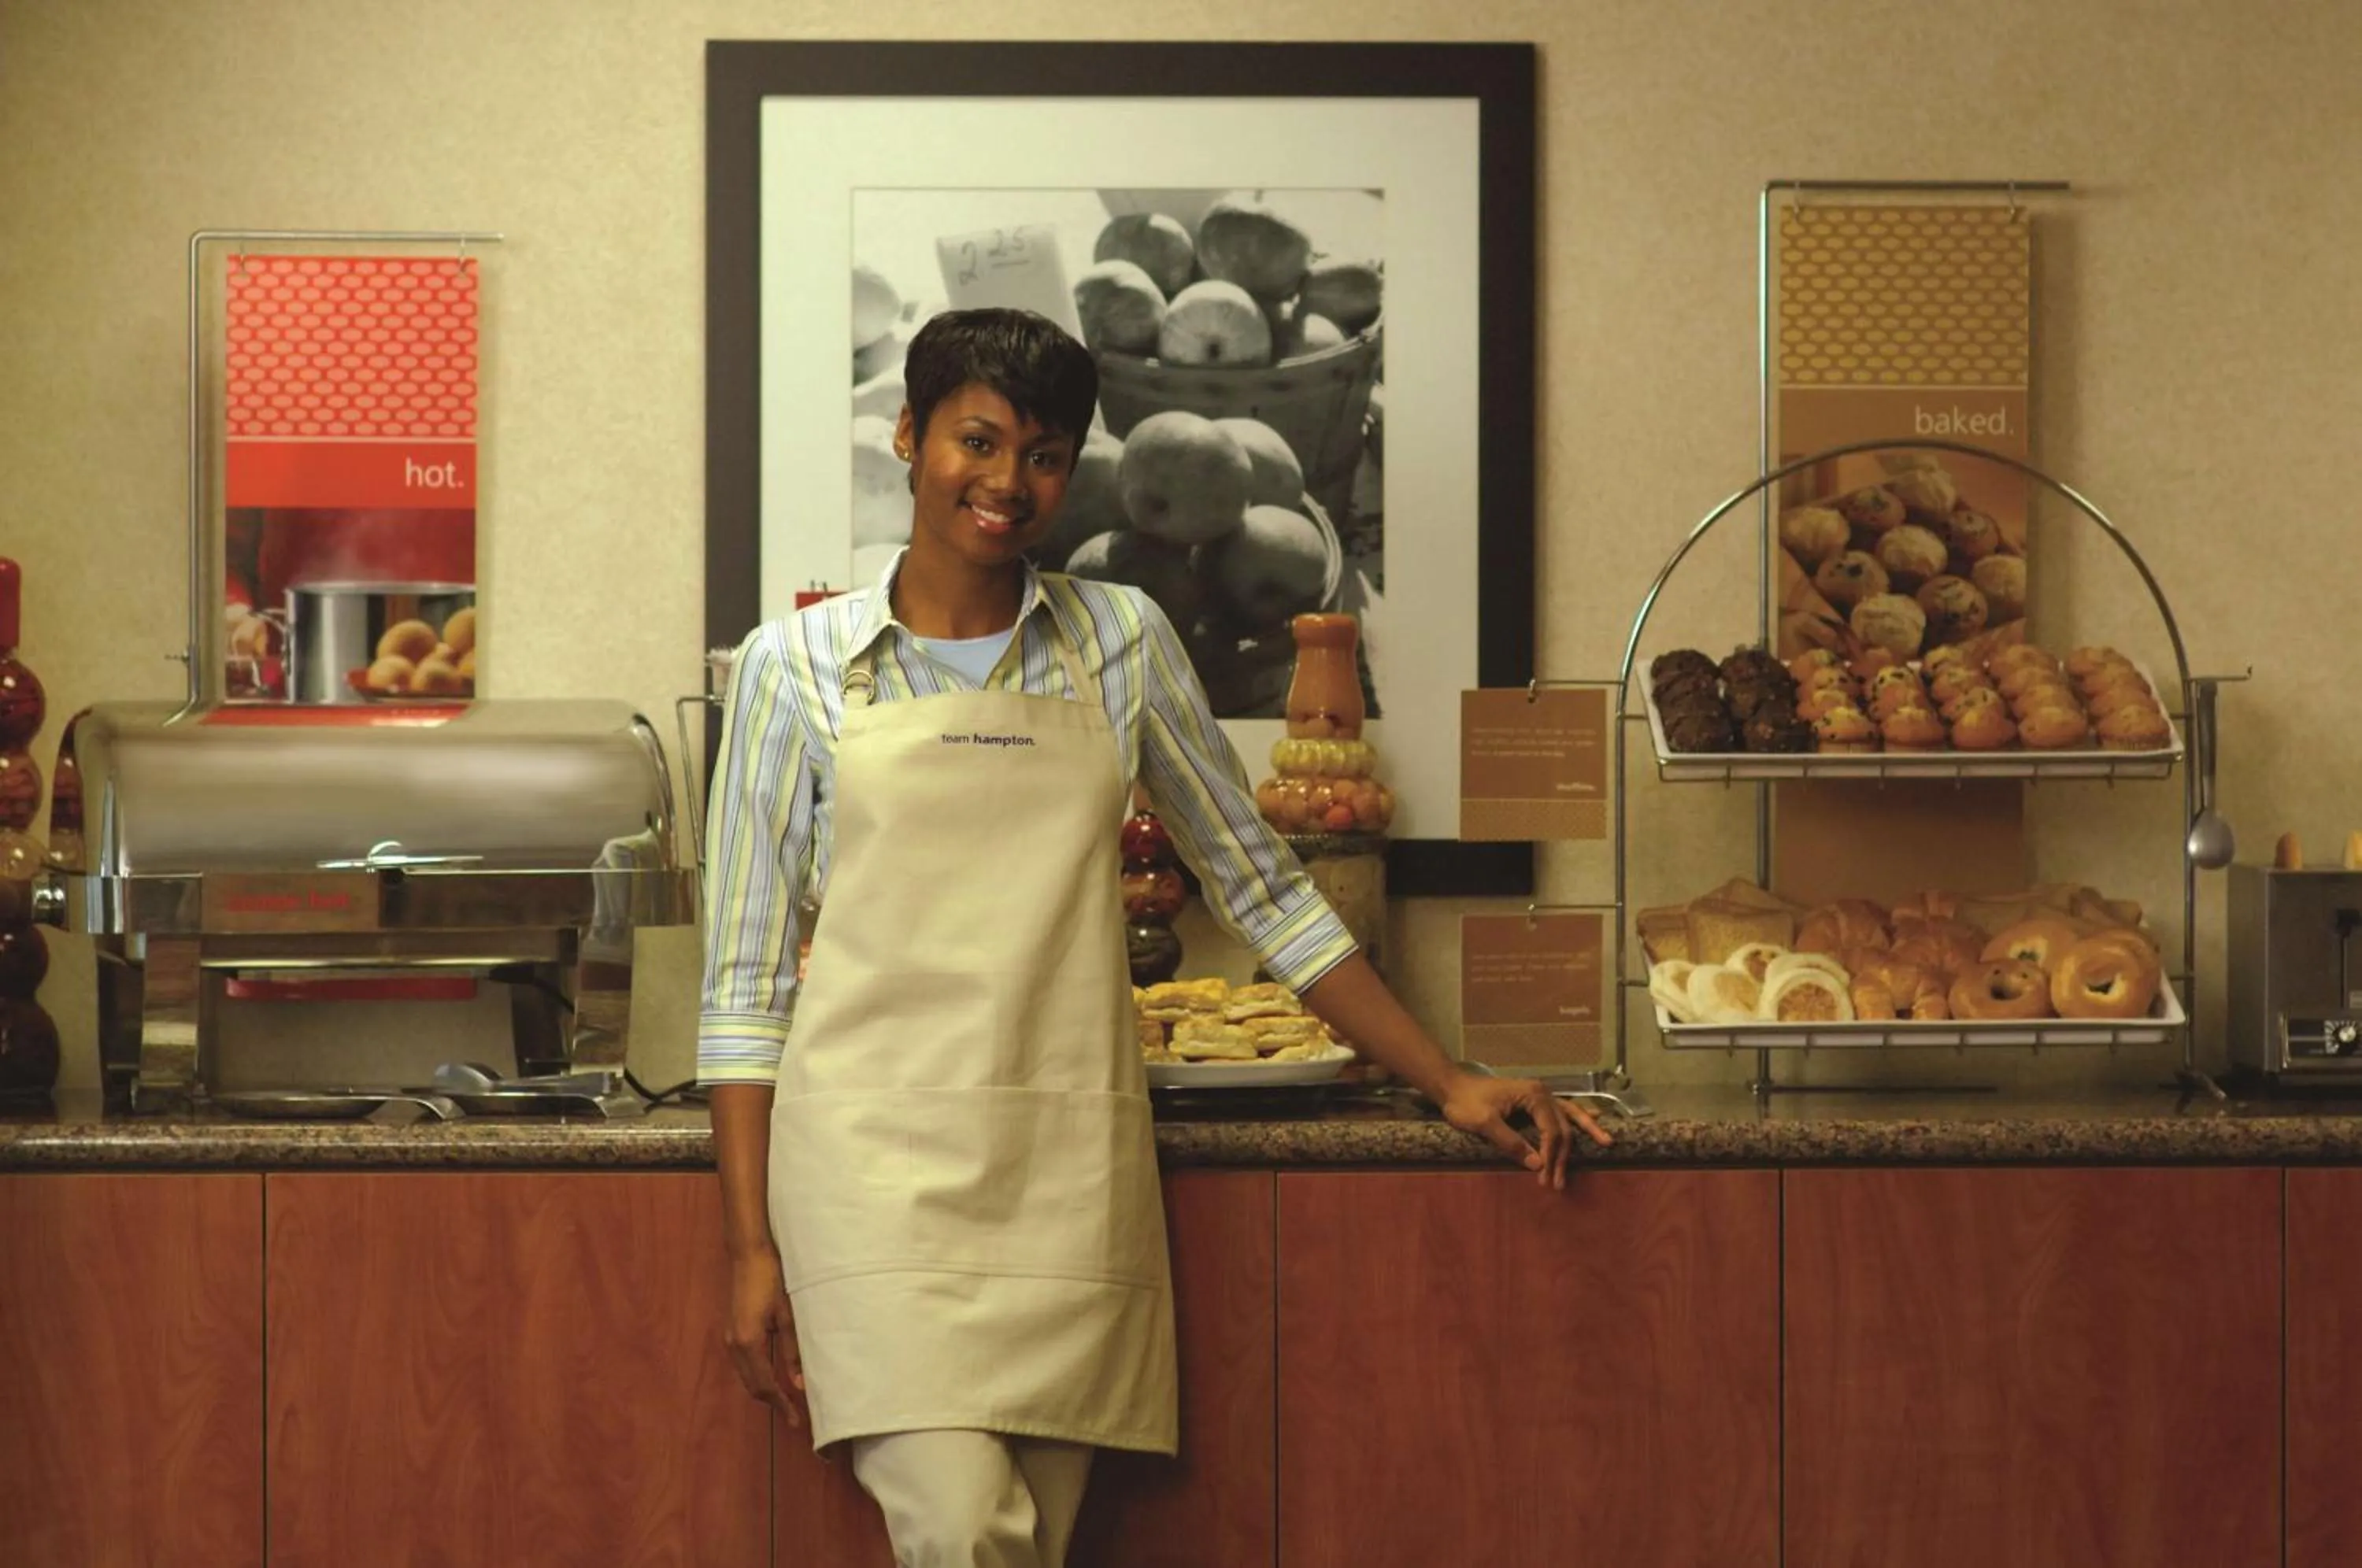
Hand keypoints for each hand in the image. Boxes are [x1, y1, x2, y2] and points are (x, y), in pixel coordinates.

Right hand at [723, 1248, 805, 1425]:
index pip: (765, 1385)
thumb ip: (792, 1350)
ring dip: (765, 1389)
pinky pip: (745, 1364)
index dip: (781, 1404)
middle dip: (773, 1401)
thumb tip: (799, 1383)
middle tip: (794, 1415)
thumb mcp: (788, 1315)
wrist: (748, 1254)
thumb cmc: (772, 1279)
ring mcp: (730, 1338)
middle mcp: (734, 1345)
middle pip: (752, 1385)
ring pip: (747, 1376)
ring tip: (787, 1400)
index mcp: (748, 1343)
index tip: (796, 1420)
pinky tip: (773, 1376)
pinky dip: (758, 1375)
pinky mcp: (733, 1330)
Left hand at [1436, 1069, 1612, 1189]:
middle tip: (1558, 1184)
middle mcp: (1543, 1093)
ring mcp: (1540, 1095)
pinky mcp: (1535, 1100)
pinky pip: (1563, 1110)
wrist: (1453, 1086)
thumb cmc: (1465, 1103)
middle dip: (1562, 1157)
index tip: (1545, 1178)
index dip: (1550, 1156)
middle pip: (1562, 1128)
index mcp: (1534, 1096)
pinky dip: (1578, 1117)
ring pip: (1570, 1116)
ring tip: (1607, 1143)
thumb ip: (1511, 1142)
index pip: (1551, 1131)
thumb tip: (1537, 1164)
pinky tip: (1594, 1119)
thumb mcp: (1485, 1124)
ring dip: (1584, 1133)